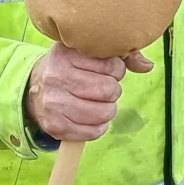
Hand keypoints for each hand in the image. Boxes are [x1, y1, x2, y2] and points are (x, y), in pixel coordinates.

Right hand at [24, 43, 152, 141]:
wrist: (35, 87)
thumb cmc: (73, 66)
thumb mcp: (91, 52)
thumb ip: (122, 55)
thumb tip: (148, 66)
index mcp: (67, 53)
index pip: (111, 66)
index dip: (117, 70)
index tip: (109, 70)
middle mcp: (56, 76)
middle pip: (108, 90)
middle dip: (113, 91)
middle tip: (105, 88)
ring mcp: (53, 102)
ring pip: (102, 113)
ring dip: (109, 110)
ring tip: (101, 103)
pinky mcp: (54, 125)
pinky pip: (92, 132)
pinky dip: (99, 127)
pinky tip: (93, 118)